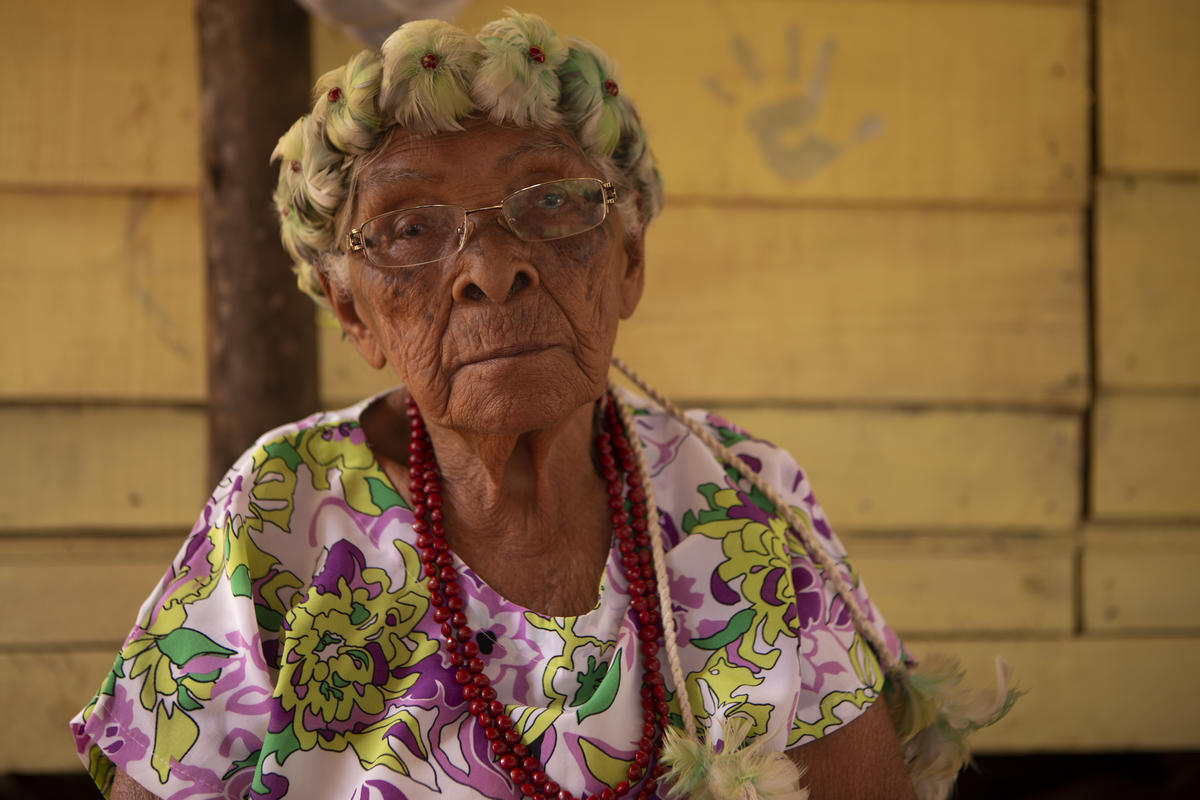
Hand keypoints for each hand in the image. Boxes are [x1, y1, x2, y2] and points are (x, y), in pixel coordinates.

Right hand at [706, 25, 882, 181]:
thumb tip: (881, 122)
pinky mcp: (746, 118)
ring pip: (755, 75)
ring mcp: (763, 106)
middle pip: (788, 67)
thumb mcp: (834, 149)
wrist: (779, 179)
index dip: (823, 60)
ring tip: (737, 37)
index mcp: (808, 104)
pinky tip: (704, 77)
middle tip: (794, 23)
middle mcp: (785, 99)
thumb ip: (857, 135)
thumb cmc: (806, 163)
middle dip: (791, 47)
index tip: (829, 40)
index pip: (817, 77)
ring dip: (746, 57)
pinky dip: (717, 90)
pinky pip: (729, 101)